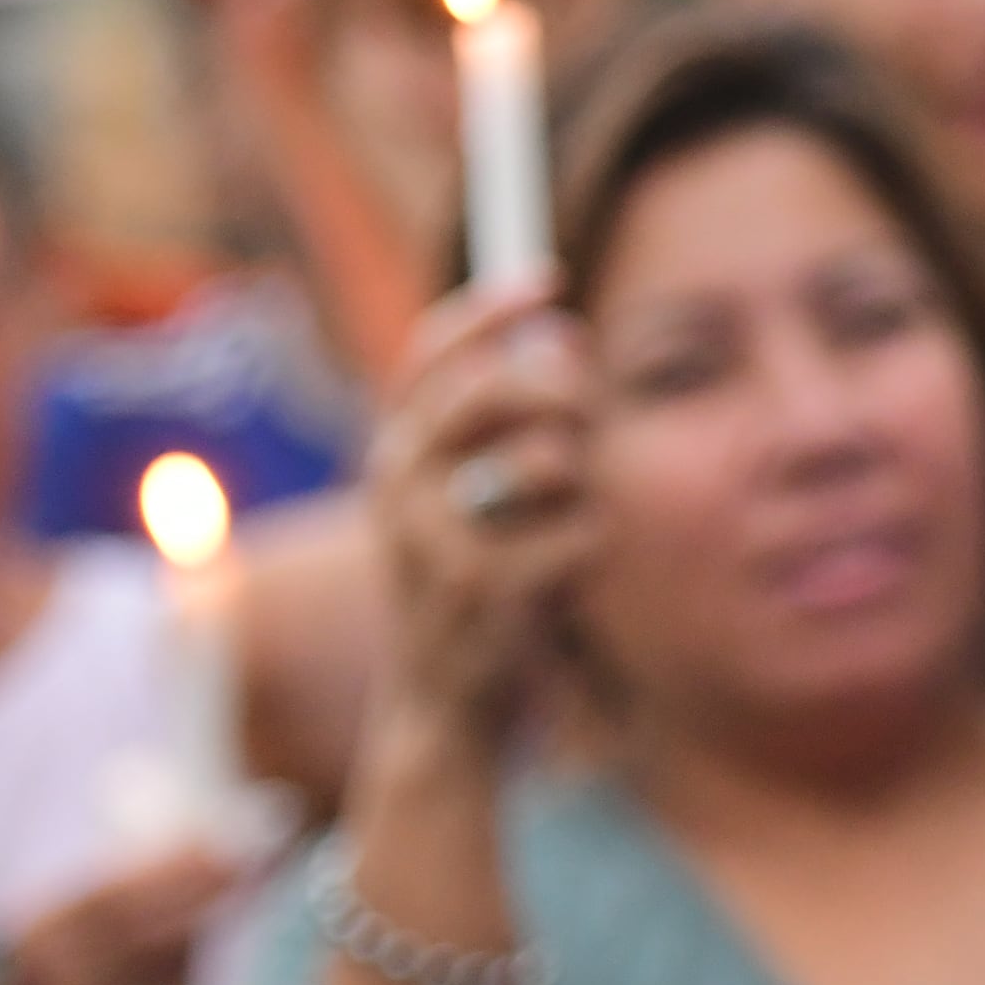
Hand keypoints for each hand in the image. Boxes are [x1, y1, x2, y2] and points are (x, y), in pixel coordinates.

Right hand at [361, 281, 602, 755]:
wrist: (446, 707)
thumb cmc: (477, 587)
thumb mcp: (473, 499)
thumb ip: (507, 426)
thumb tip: (563, 342)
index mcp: (393, 456)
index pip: (431, 356)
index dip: (489, 307)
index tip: (551, 278)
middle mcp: (396, 487)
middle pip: (492, 389)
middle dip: (558, 387)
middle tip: (587, 403)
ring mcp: (434, 540)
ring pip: (548, 458)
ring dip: (579, 482)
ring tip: (560, 519)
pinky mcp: (482, 591)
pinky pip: (581, 531)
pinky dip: (590, 549)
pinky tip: (563, 583)